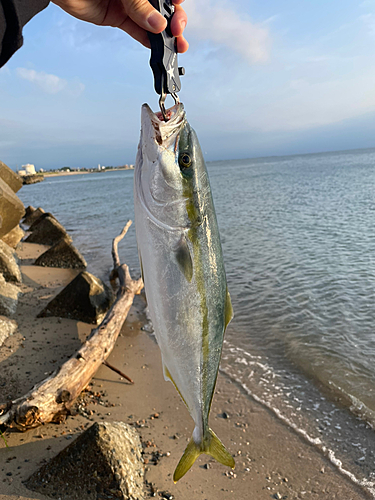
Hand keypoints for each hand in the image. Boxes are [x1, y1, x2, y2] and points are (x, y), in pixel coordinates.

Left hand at [52, 0, 188, 52]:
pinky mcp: (118, 17)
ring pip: (152, 22)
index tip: (178, 10)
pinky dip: (147, 41)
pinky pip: (137, 31)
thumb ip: (139, 6)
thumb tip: (158, 25)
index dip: (176, 3)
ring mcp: (130, 5)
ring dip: (165, 36)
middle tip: (177, 34)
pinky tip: (157, 48)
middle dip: (174, 22)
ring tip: (175, 47)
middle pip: (164, 9)